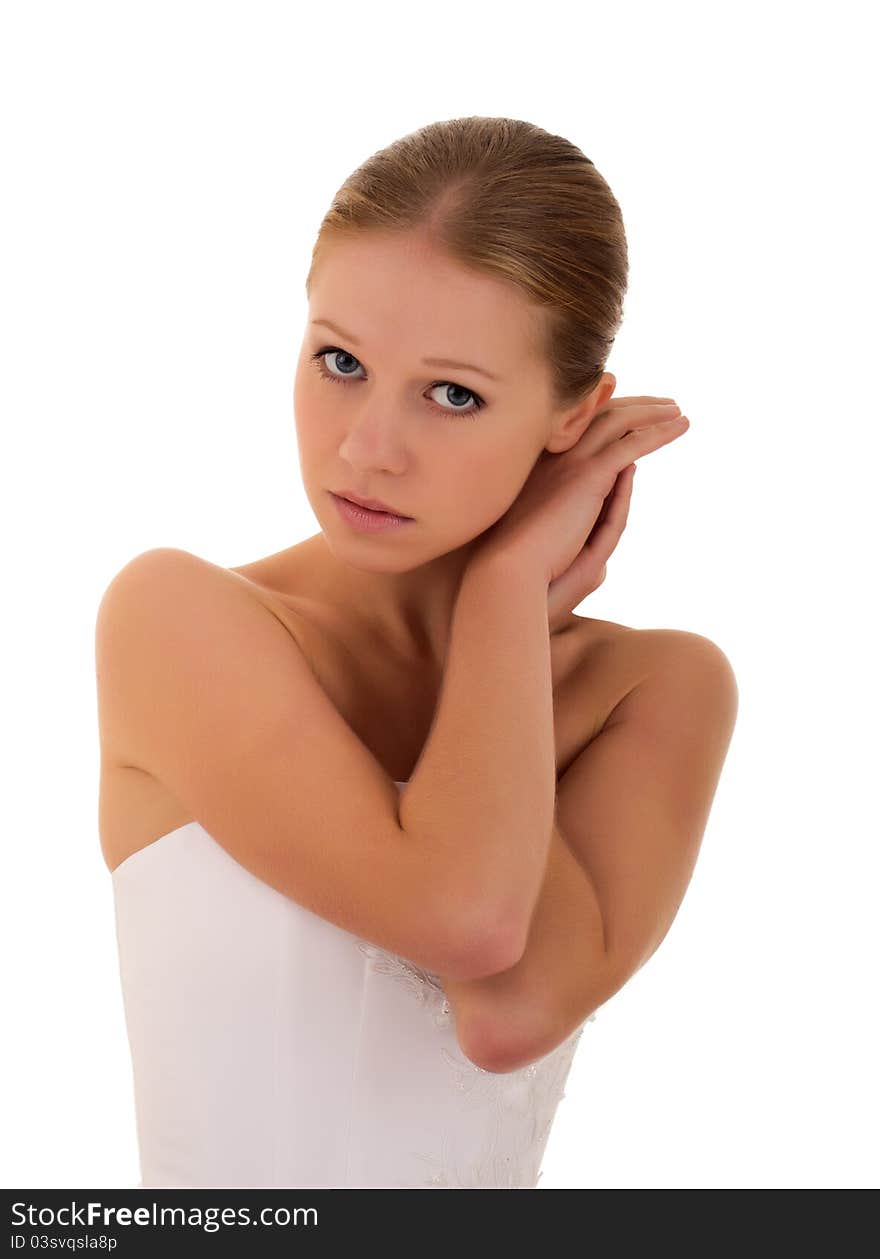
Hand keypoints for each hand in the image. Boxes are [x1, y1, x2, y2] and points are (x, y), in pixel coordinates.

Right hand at [478, 396, 689, 624]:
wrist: (508, 569)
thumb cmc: (528, 563)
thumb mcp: (559, 533)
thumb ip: (588, 511)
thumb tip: (615, 493)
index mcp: (540, 468)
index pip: (578, 428)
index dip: (603, 414)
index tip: (626, 410)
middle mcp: (554, 457)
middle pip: (598, 416)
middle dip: (632, 406)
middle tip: (661, 403)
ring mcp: (570, 462)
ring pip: (618, 422)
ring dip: (651, 412)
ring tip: (677, 409)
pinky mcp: (588, 475)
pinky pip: (632, 444)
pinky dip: (658, 432)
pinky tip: (680, 426)